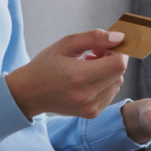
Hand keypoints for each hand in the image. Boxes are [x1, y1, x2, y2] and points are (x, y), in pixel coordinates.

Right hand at [6, 30, 127, 119]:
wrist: (30, 92)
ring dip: (109, 71)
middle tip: (94, 53)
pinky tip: (88, 78)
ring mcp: (90, 108)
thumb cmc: (46, 65)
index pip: (118, 64)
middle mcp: (86, 95)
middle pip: (119, 73)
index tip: (105, 45)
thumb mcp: (66, 44)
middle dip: (112, 59)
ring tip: (88, 66)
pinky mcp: (92, 113)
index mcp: (79, 76)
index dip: (118, 51)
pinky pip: (111, 93)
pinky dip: (105, 83)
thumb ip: (95, 37)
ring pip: (117, 83)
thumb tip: (120, 37)